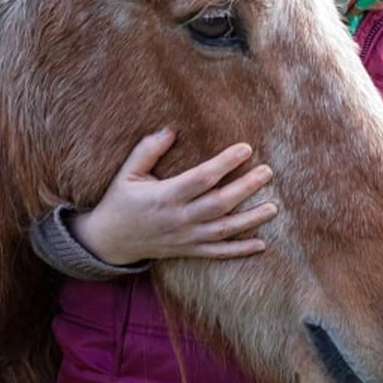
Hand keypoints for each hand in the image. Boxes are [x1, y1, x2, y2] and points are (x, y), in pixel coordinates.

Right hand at [70, 128, 277, 265]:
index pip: (201, 178)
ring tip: (273, 207)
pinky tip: (261, 244)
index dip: (225, 163)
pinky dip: (240, 250)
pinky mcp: (188, 250)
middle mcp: (179, 218)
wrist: (109, 241)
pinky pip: (218, 253)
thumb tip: (170, 130)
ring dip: (250, 219)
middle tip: (268, 172)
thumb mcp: (127, 173)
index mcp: (165, 196)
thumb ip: (147, 150)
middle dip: (246, 188)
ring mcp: (186, 238)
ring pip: (224, 230)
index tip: (246, 148)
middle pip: (219, 204)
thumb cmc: (120, 201)